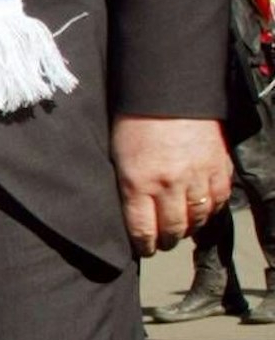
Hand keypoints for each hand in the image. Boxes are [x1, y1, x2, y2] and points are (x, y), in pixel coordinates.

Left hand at [110, 114, 233, 255]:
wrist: (169, 90)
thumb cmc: (135, 121)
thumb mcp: (119, 157)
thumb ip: (128, 187)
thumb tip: (133, 213)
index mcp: (138, 183)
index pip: (143, 230)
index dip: (145, 246)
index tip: (145, 249)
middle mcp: (169, 185)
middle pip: (173, 229)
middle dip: (167, 241)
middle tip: (164, 241)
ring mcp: (197, 176)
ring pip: (198, 218)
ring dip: (190, 227)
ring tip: (183, 226)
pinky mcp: (218, 165)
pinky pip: (220, 199)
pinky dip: (212, 208)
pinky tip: (203, 208)